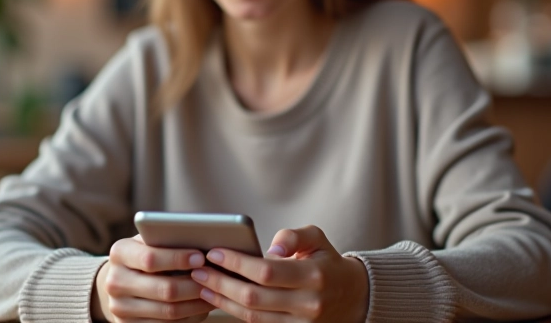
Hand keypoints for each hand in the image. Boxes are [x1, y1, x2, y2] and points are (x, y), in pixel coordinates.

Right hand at [93, 234, 215, 321]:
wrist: (120, 279)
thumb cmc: (144, 253)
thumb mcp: (149, 241)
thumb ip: (167, 239)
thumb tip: (204, 243)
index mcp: (120, 253)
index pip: (151, 259)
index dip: (178, 259)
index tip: (201, 257)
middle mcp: (115, 282)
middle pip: (164, 289)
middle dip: (194, 284)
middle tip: (214, 278)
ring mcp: (120, 307)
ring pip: (168, 311)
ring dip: (196, 303)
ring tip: (213, 292)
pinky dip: (189, 317)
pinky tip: (201, 307)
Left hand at [190, 225, 368, 321]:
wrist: (352, 297)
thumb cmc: (327, 262)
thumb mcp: (317, 238)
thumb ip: (293, 236)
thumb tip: (271, 249)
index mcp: (313, 277)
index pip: (266, 272)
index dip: (236, 263)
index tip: (214, 253)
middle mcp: (308, 304)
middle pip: (254, 297)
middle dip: (221, 283)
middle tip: (198, 270)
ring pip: (252, 316)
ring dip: (222, 301)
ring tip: (202, 285)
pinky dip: (235, 312)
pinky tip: (220, 299)